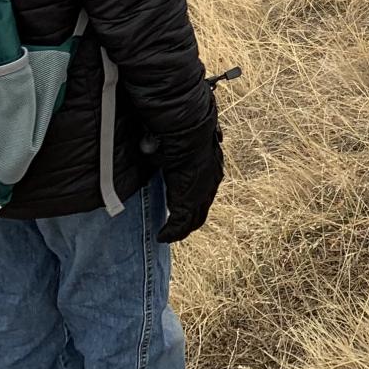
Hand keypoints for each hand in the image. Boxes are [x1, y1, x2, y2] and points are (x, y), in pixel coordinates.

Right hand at [156, 121, 223, 243]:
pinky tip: (162, 236)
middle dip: (189, 220)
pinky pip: (180, 224)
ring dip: (179, 229)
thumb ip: (173, 150)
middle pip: (201, 210)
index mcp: (212, 169)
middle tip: (176, 228)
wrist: (188, 133)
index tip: (183, 209)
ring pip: (192, 219)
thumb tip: (157, 146)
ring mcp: (202, 194)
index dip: (195, 203)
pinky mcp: (188, 201)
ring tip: (167, 234)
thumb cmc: (182, 131)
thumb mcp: (179, 144)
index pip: (205, 192)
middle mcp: (211, 183)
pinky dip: (170, 232)